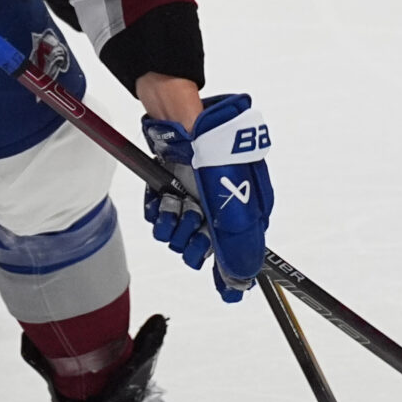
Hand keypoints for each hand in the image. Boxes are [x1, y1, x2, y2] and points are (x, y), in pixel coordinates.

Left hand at [140, 93, 273, 301]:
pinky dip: (157, 212)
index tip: (225, 291)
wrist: (175, 110)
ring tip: (173, 206)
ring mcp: (194, 196)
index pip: (242, 251)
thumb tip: (242, 278)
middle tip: (191, 228)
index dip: (232, 273)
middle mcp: (220, 205)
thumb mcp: (232, 198)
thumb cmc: (212, 147)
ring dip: (172, 226)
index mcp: (245, 206)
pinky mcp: (169, 188)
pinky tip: (160, 199)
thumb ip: (238, 240)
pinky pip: (159, 218)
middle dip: (194, 243)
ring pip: (180, 235)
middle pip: (207, 248)